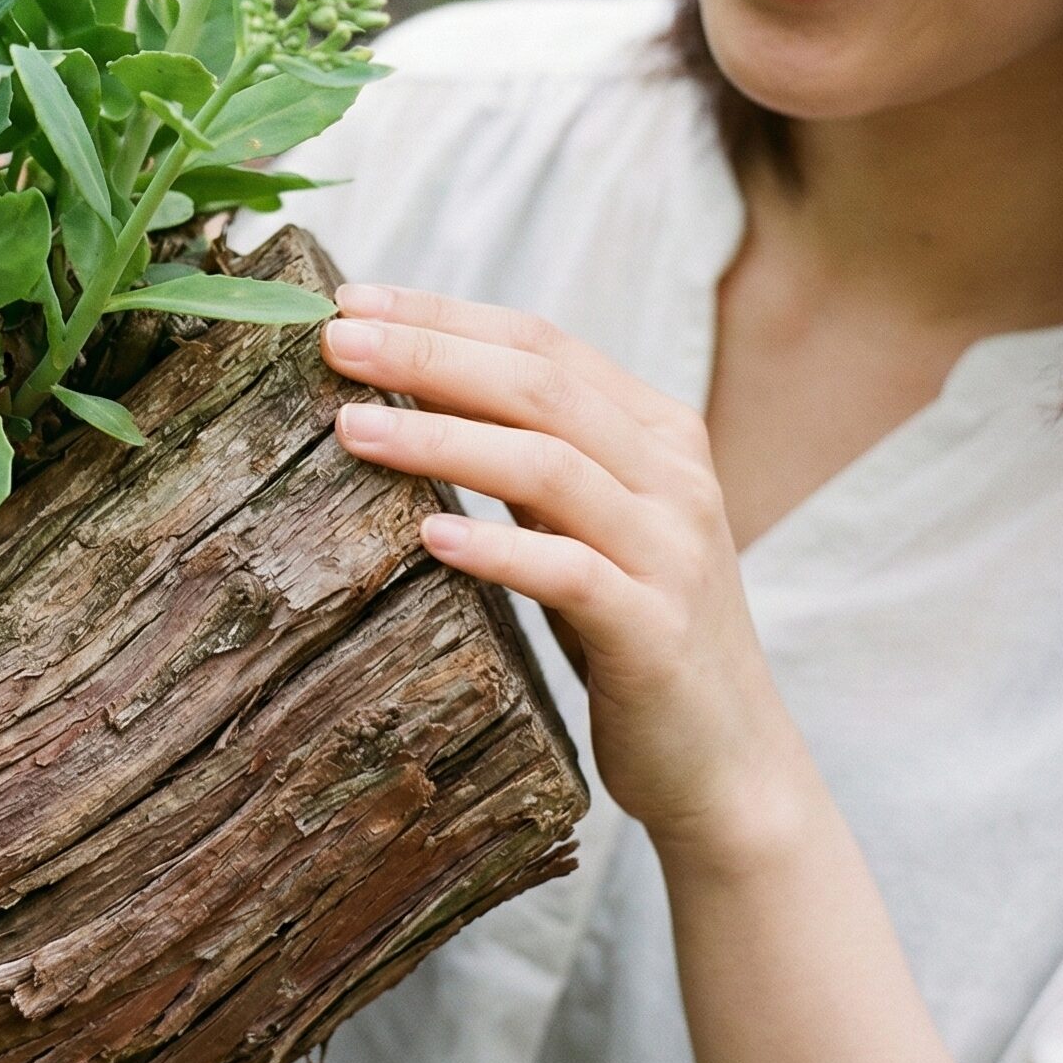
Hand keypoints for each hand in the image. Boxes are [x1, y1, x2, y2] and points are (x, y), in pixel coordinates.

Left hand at [319, 282, 810, 862]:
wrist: (725, 760)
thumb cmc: (628, 627)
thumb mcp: (582, 523)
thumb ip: (527, 454)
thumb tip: (408, 386)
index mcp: (657, 431)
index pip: (542, 343)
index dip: (444, 315)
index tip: (351, 303)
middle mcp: (674, 476)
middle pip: (539, 388)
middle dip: (429, 356)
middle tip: (337, 344)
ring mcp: (670, 552)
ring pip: (548, 467)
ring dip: (441, 441)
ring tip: (352, 428)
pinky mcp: (656, 632)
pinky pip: (570, 574)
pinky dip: (497, 549)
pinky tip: (429, 539)